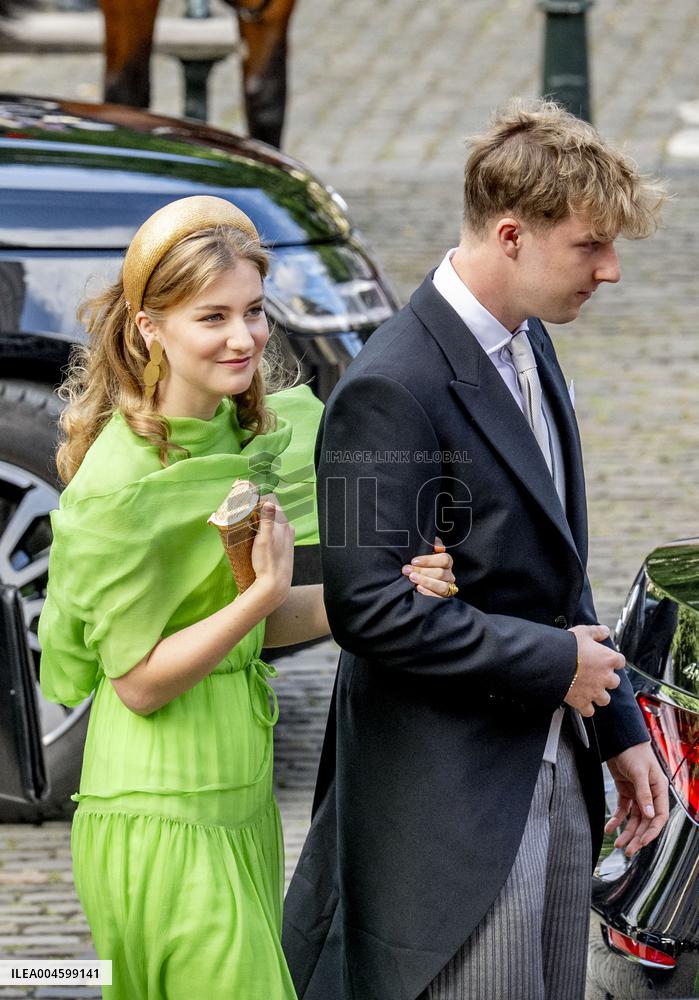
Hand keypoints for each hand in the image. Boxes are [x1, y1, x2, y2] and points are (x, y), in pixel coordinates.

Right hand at [250, 494, 294, 611]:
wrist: (275, 585)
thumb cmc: (268, 562)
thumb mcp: (264, 539)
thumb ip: (268, 520)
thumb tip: (270, 502)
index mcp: (284, 524)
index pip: (273, 503)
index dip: (259, 499)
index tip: (246, 500)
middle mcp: (288, 529)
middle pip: (273, 512)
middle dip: (259, 509)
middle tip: (244, 511)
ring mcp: (287, 538)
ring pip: (274, 522)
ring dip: (261, 519)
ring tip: (247, 522)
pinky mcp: (283, 547)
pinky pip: (274, 532)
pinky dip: (265, 529)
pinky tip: (256, 535)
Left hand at [401, 537, 455, 597]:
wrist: (418, 576)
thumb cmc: (422, 563)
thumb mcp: (426, 551)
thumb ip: (432, 544)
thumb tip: (438, 546)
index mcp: (447, 561)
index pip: (444, 559)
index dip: (429, 560)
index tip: (414, 561)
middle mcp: (449, 574)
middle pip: (441, 573)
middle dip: (422, 571)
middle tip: (407, 570)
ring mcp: (448, 587)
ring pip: (442, 586)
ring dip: (425, 581)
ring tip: (412, 578)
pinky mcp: (443, 598)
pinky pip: (438, 597)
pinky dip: (428, 592)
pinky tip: (418, 588)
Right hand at [564, 624, 623, 716]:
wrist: (552, 663)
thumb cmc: (567, 647)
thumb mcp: (583, 632)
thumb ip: (596, 632)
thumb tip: (604, 631)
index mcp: (608, 659)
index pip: (620, 661)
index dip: (613, 661)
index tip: (607, 660)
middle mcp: (605, 677)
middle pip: (614, 682)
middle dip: (607, 679)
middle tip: (596, 675)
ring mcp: (595, 691)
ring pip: (605, 699)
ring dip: (599, 695)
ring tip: (590, 690)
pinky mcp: (583, 702)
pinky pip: (589, 711)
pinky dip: (585, 708)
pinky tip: (581, 702)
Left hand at [605, 742, 668, 856]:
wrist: (619, 738)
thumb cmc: (634, 751)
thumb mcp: (640, 772)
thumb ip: (644, 794)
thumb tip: (649, 816)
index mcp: (659, 790)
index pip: (659, 816)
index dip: (652, 831)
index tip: (642, 842)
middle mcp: (650, 794)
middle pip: (646, 821)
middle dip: (637, 837)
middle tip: (628, 850)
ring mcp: (638, 794)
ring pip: (634, 819)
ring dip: (626, 832)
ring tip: (618, 844)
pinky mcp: (626, 791)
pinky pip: (623, 809)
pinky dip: (616, 819)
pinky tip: (609, 828)